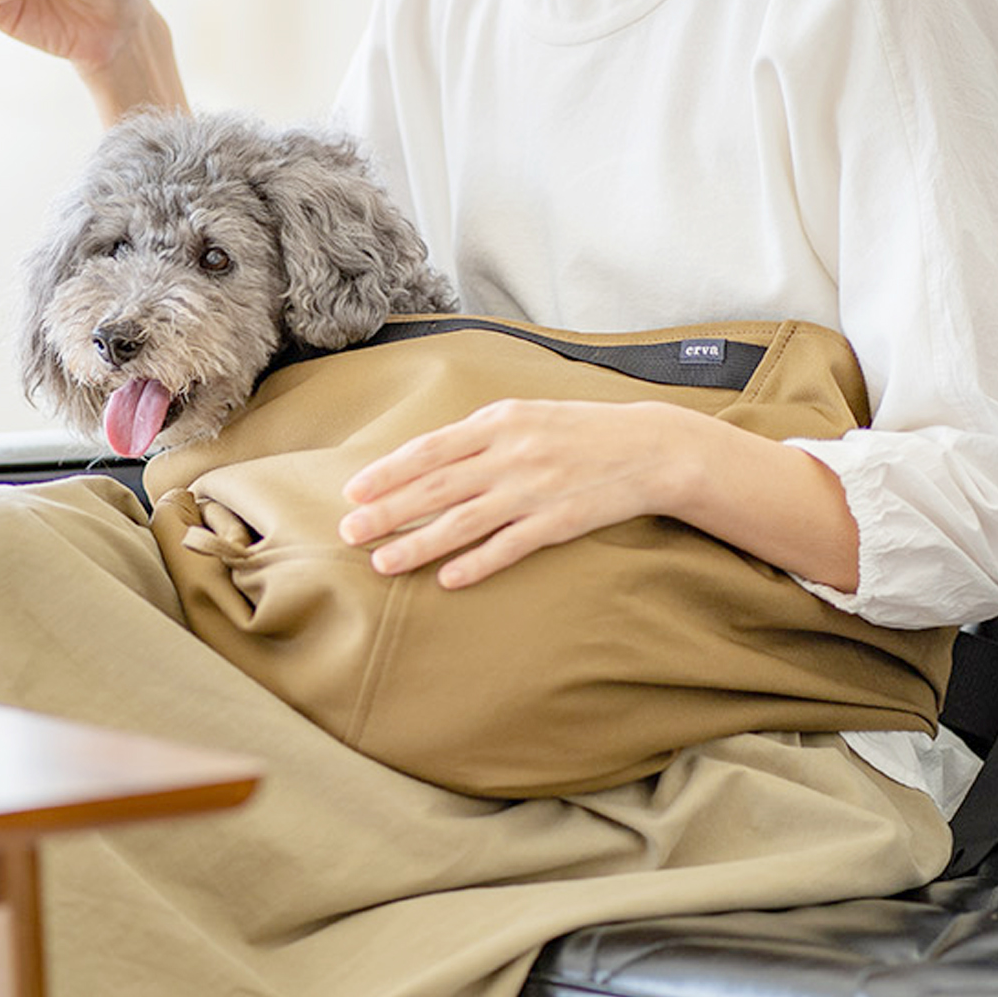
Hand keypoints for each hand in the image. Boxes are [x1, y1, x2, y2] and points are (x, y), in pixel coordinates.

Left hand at [339, 397, 860, 593]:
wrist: (649, 446)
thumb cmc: (579, 431)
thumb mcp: (526, 416)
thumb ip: (479, 437)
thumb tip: (425, 459)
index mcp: (500, 422)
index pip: (430, 449)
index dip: (388, 472)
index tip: (352, 491)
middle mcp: (512, 453)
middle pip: (436, 487)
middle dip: (387, 511)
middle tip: (348, 533)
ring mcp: (535, 488)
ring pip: (464, 521)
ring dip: (419, 544)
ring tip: (383, 564)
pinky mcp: (560, 521)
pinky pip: (510, 546)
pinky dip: (477, 563)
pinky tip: (448, 579)